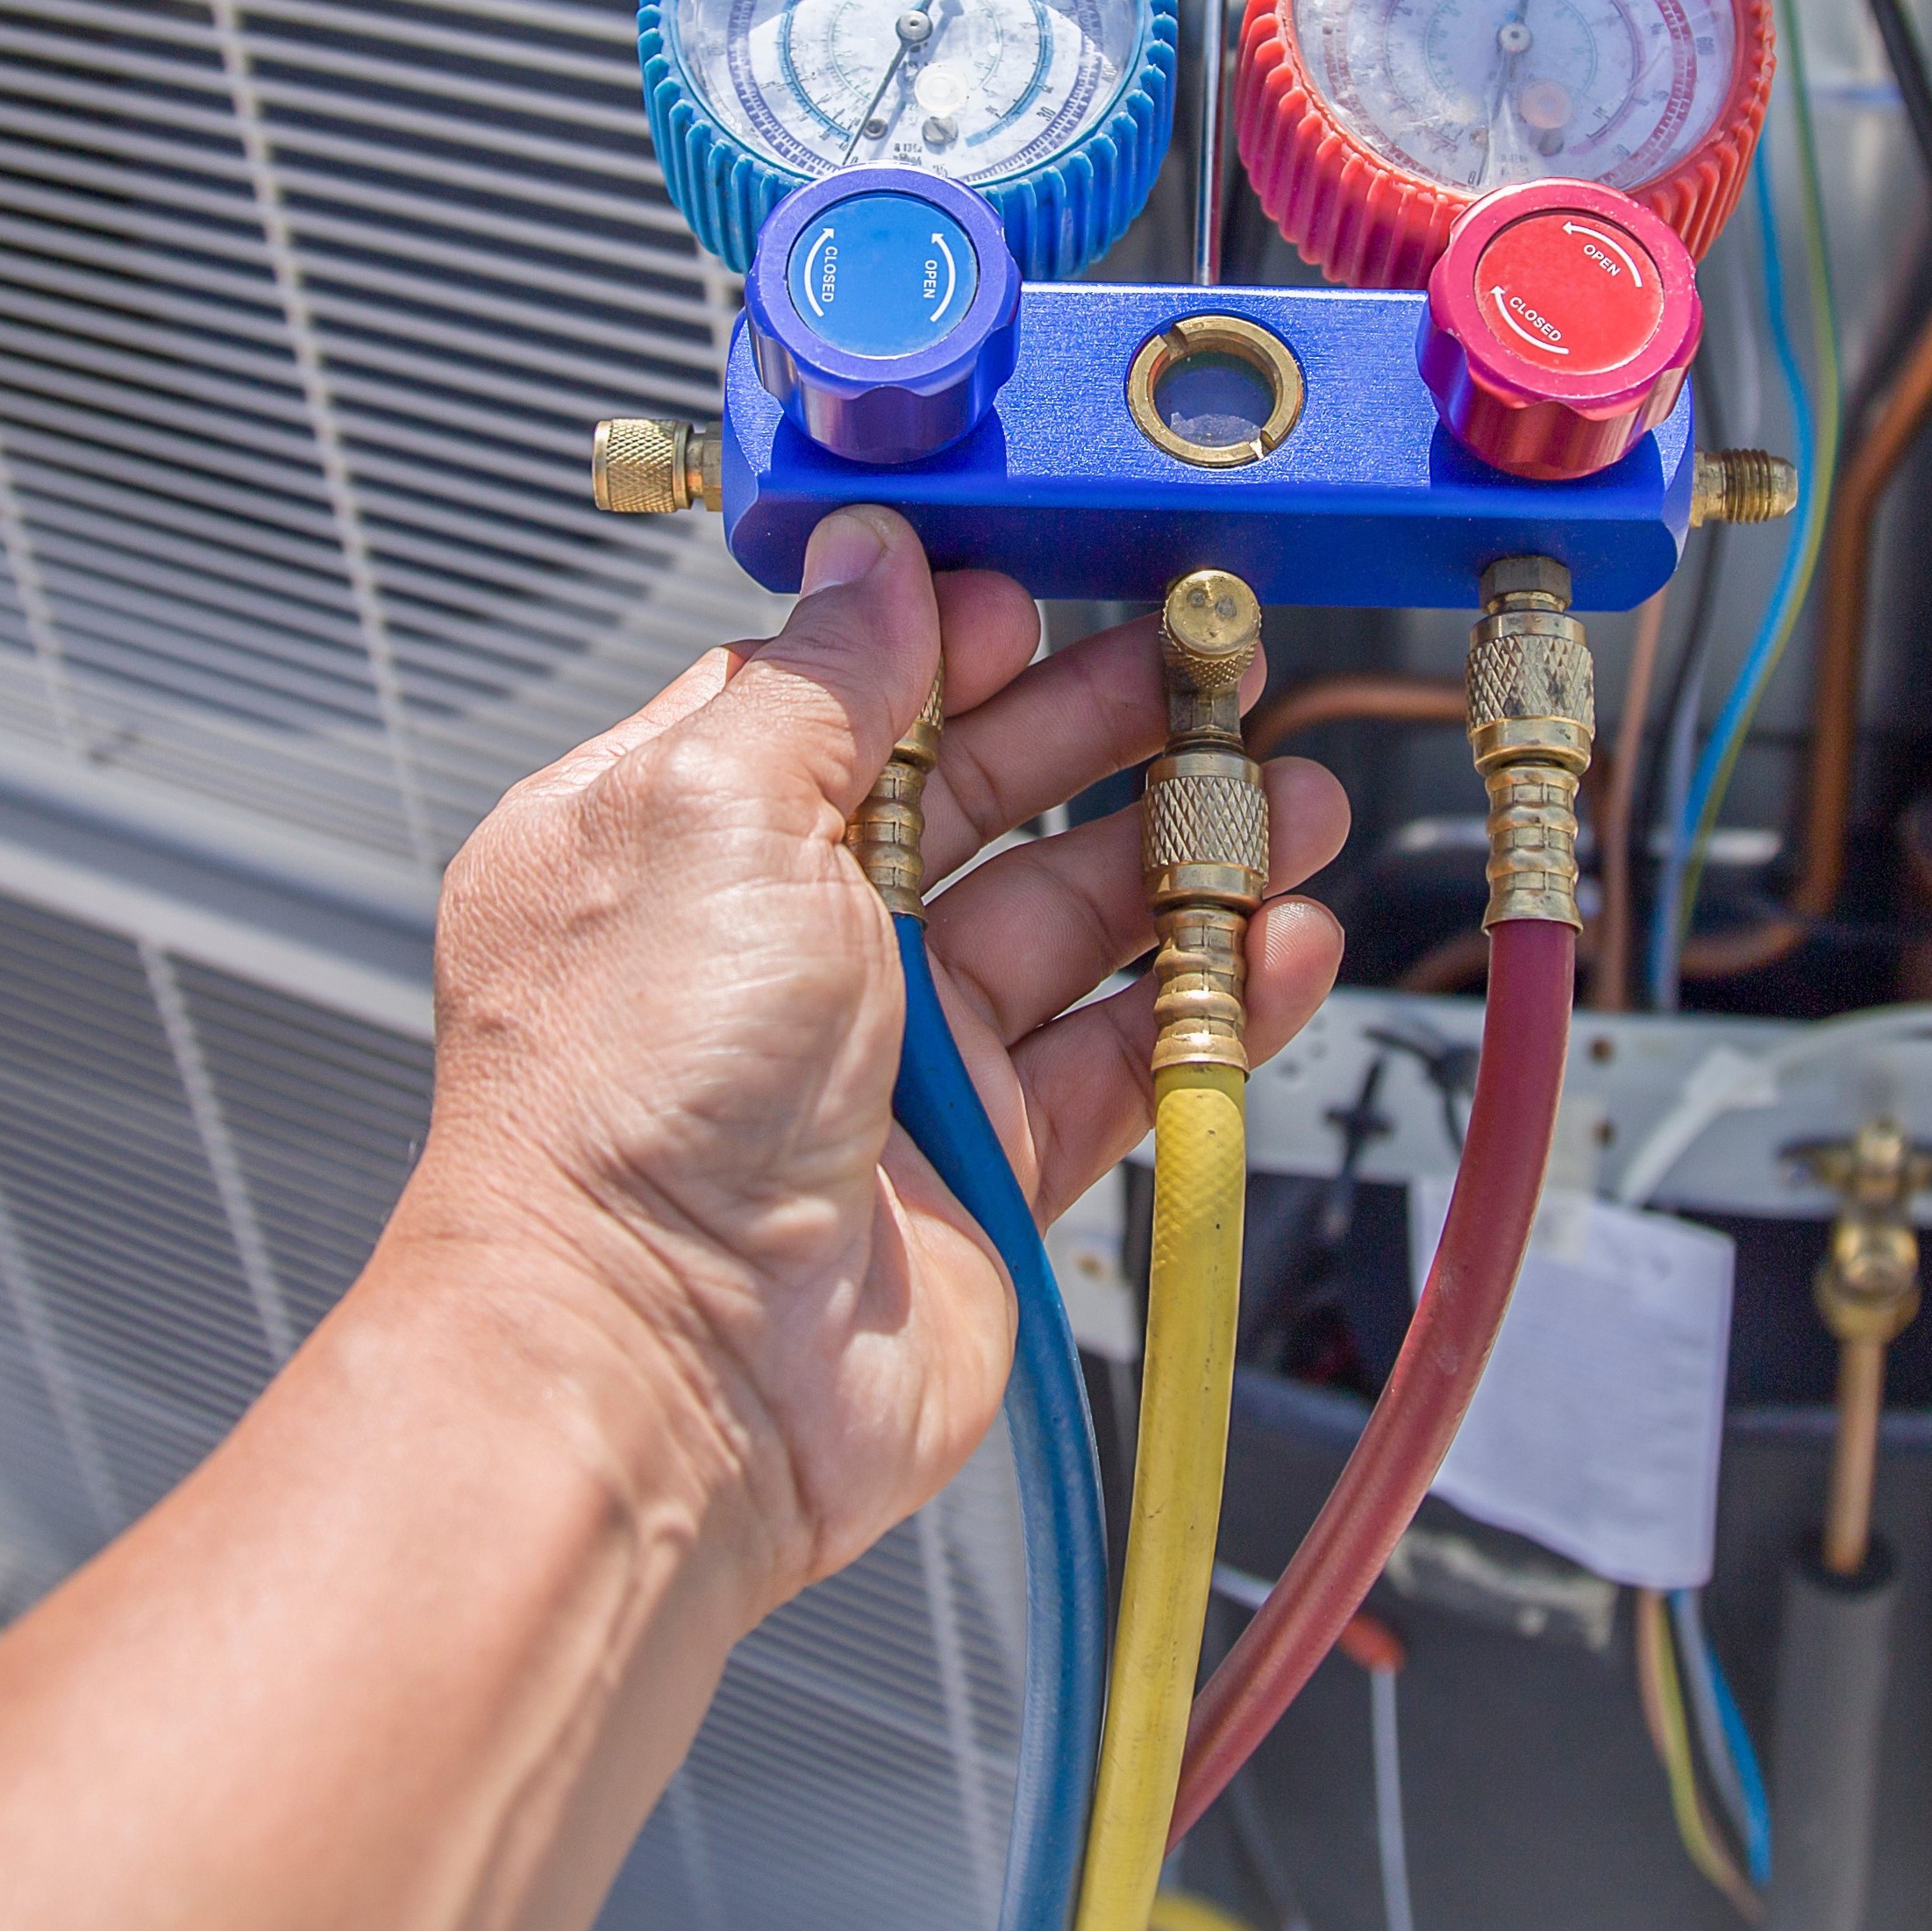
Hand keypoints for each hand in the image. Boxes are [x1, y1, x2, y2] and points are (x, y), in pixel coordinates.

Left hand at [384, 504, 1347, 1613]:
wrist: (660, 1379)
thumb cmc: (634, 1103)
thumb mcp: (714, 816)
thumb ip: (820, 679)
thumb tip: (871, 552)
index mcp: (684, 834)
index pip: (842, 691)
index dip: (956, 636)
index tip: (1060, 588)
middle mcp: (784, 939)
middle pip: (979, 789)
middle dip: (1105, 722)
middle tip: (1218, 666)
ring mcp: (890, 1057)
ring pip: (1071, 919)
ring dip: (1190, 852)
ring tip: (1297, 796)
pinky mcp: (984, 1165)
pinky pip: (1123, 1057)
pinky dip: (1216, 999)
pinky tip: (1287, 940)